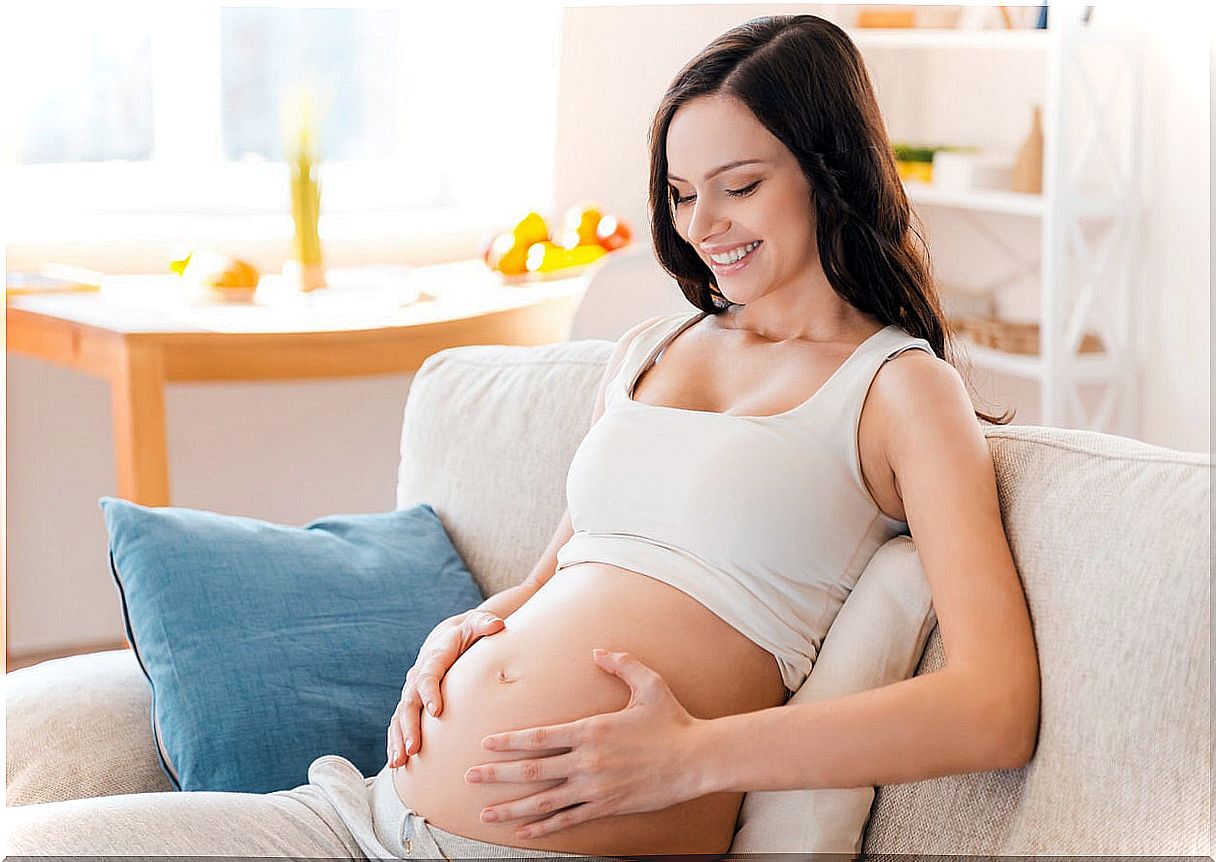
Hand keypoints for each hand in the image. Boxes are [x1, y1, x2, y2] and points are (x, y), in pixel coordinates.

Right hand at [386, 609, 505, 766]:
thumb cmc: (467, 634)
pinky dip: (395, 742)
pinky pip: (397, 725)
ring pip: (399, 717)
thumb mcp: (475, 625)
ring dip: (398, 740)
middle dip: (410, 726)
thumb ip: (485, 624)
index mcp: (433, 658)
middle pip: (409, 703)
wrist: (447, 638)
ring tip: (399, 762)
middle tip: (414, 748)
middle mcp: (417, 676)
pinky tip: (396, 764)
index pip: (428, 675)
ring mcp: (411, 692)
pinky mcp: (410, 705)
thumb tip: (497, 626)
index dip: (430, 692)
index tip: (436, 711)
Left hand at [463, 649, 709, 840]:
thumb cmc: (673, 721)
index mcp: (591, 730)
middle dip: (497, 774)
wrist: (697, 760)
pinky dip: (543, 827)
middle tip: (469, 776)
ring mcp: (595, 788)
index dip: (509, 742)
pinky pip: (568, 820)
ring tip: (485, 815)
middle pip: (532, 770)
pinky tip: (524, 832)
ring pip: (544, 801)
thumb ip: (621, 664)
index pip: (539, 737)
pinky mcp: (607, 807)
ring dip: (511, 808)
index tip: (486, 744)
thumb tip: (598, 651)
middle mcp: (587, 761)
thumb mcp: (649, 684)